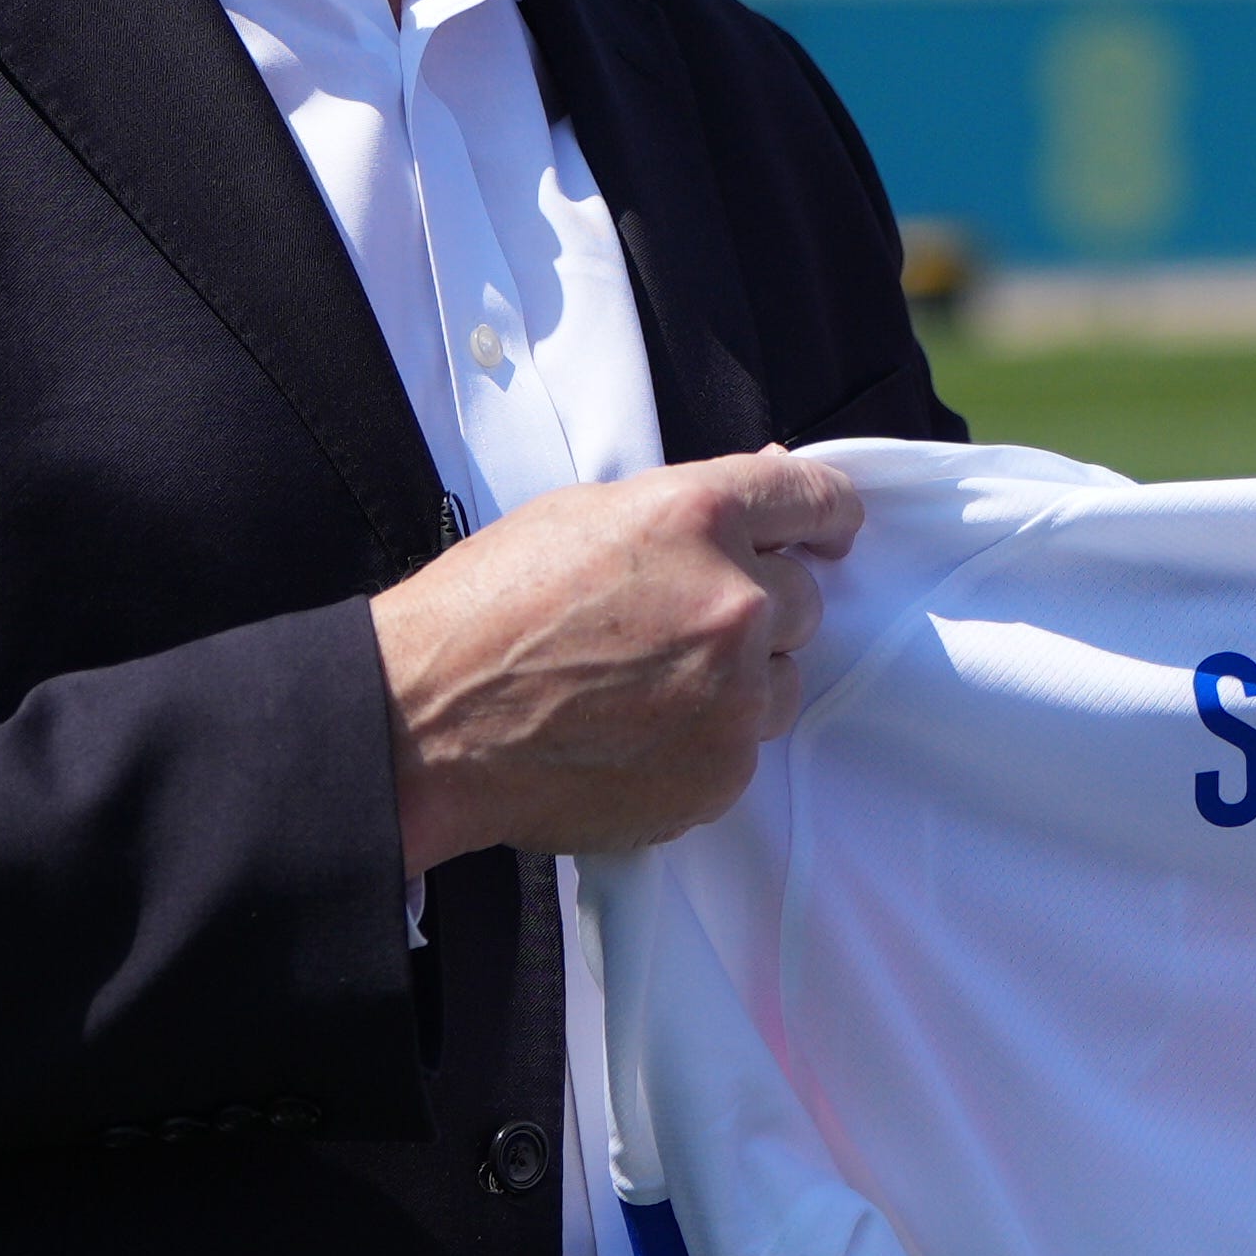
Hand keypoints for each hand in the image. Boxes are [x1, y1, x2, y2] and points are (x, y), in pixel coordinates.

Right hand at [373, 449, 859, 869]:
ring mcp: (734, 695)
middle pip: (805, 600)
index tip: (827, 534)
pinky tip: (634, 735)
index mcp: (700, 516)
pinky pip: (745, 747)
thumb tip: (770, 482)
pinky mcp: (721, 772)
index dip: (826, 517)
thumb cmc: (487, 610)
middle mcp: (734, 601)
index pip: (816, 500)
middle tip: (675, 626)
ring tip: (644, 687)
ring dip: (737, 680)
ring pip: (783, 680)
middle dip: (755, 608)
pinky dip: (705, 741)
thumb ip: (689, 506)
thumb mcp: (582, 514)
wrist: (428, 723)